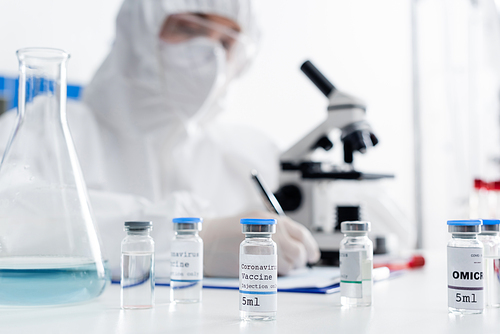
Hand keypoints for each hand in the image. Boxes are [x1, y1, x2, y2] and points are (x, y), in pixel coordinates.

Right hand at [201, 211, 319, 276]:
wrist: (209, 240)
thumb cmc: (229, 231)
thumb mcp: (256, 222)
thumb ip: (276, 230)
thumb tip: (297, 245)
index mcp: (273, 220)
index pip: (302, 234)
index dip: (311, 247)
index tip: (312, 256)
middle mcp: (271, 232)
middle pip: (298, 251)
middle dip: (301, 260)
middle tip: (295, 263)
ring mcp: (263, 247)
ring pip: (289, 264)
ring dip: (287, 268)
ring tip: (275, 265)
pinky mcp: (255, 262)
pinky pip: (274, 272)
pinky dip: (274, 273)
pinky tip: (266, 269)